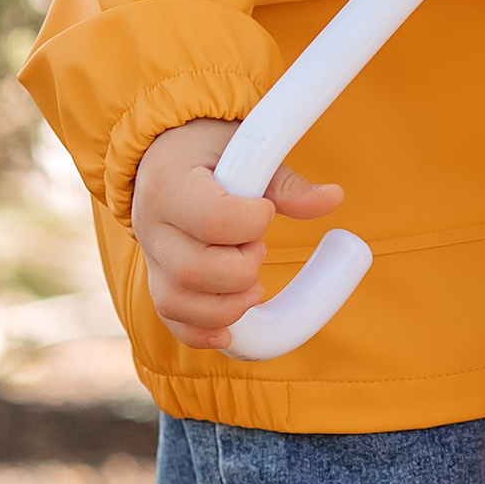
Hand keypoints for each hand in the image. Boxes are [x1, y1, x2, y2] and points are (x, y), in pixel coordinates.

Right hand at [131, 121, 342, 351]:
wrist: (163, 155)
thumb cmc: (209, 150)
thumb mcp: (246, 151)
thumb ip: (286, 184)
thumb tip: (333, 198)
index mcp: (170, 183)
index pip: (214, 220)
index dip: (253, 223)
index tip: (265, 210)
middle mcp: (151, 225)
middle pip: (193, 270)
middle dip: (242, 269)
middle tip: (257, 248)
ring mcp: (151, 257)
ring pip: (177, 302)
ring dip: (227, 305)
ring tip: (253, 285)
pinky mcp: (157, 280)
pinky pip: (170, 319)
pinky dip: (201, 332)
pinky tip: (230, 331)